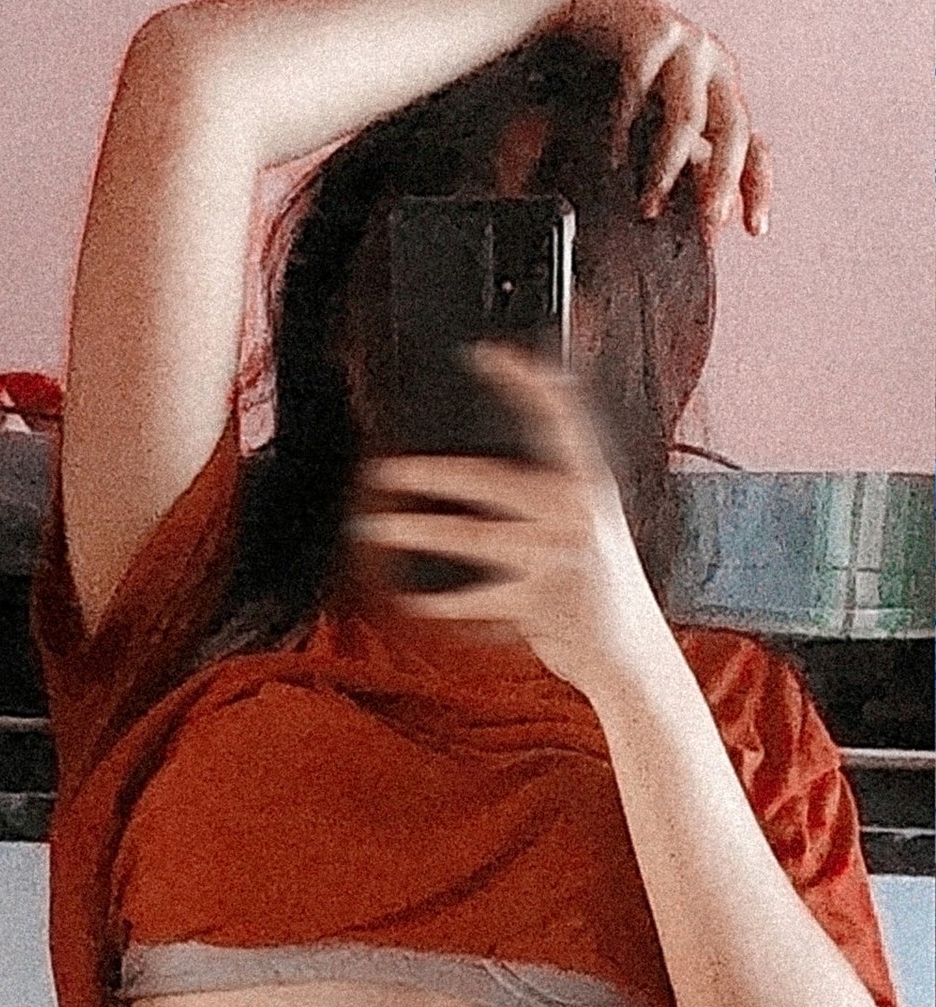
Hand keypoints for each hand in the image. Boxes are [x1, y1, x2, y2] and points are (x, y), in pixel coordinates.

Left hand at [345, 344, 675, 702]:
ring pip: (469, 536)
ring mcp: (558, 557)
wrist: (630, 652)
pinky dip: (437, 602)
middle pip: (490, 478)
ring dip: (415, 530)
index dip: (525, 380)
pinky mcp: (538, 601)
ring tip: (375, 526)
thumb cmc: (598, 587)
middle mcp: (577, 513)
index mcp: (590, 484)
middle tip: (384, 470)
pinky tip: (410, 599)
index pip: (560, 417)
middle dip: (430, 473)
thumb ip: (544, 497)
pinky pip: (470, 597)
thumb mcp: (586, 528)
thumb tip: (466, 476)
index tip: (485, 354)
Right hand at [564, 0, 769, 238]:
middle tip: (707, 222)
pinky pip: (642, 88)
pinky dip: (626, 127)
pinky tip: (614, 156)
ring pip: (690, 117)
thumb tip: (675, 217)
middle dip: (721, 182)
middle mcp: (712, 73)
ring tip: (650, 203)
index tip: (753, 229)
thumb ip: (663, 170)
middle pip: (733, 133)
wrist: (577, 13)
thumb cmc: (607, 78)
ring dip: (669, 166)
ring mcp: (686, 51)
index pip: (755, 149)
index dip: (756, 189)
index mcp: (717, 100)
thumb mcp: (642, 133)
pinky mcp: (653, 34)